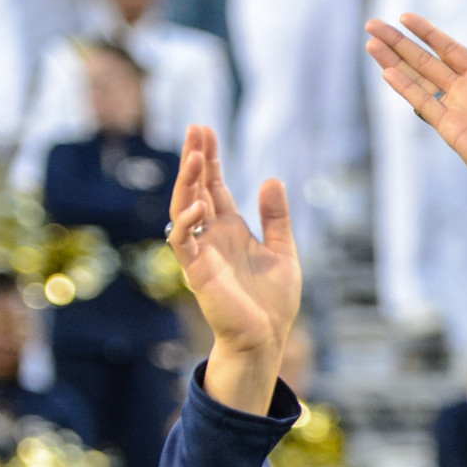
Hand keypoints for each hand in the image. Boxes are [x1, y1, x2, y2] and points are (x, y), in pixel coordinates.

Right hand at [168, 126, 298, 415]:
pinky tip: (199, 203)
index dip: (210, 160)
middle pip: (196, 188)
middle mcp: (212, 236)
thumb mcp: (283, 250)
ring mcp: (201, 252)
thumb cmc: (272, 300)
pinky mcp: (196, 271)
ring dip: (188, 182)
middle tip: (196, 129)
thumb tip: (272, 179)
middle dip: (195, 159)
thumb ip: (276, 217)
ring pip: (183, 208)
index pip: (214, 186)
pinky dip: (187, 222)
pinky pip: (183, 241)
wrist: (266, 337)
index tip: (206, 130)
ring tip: (196, 155)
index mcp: (230, 229)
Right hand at [366, 14, 466, 198]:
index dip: (428, 33)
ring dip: (394, 61)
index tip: (405, 17)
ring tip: (370, 43)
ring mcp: (458, 110)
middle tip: (373, 24)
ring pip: (419, 79)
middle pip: (426, 60)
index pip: (450, 49)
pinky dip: (406, 88)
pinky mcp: (453, 130)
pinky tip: (386, 72)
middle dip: (400, 42)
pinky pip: (425, 104)